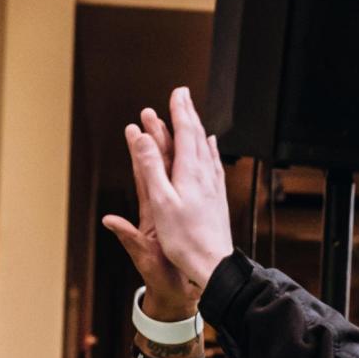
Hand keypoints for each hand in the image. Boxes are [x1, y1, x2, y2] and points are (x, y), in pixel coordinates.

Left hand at [102, 103, 202, 319]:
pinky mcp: (188, 217)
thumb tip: (108, 221)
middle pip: (158, 167)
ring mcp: (175, 212)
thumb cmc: (161, 280)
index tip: (134, 128)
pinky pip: (193, 187)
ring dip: (175, 150)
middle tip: (151, 113)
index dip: (139, 153)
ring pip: (176, 174)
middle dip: (155, 140)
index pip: (144, 176)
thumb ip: (128, 238)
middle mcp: (161, 209)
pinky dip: (197, 169)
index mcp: (150, 215)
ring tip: (176, 125)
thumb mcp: (144, 258)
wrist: (179, 295)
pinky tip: (204, 156)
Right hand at [120, 86, 233, 288]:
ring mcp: (214, 186)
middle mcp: (205, 175)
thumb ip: (151, 168)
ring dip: (198, 129)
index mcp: (189, 173)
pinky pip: (215, 165)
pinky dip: (210, 150)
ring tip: (194, 116)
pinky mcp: (218, 198)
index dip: (179, 111)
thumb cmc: (184, 239)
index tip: (176, 93)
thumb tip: (141, 138)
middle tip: (182, 95)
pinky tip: (212, 149)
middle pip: (197, 136)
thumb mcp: (160, 203)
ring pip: (206, 149)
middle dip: (188, 114)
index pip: (185, 133)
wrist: (214, 264)